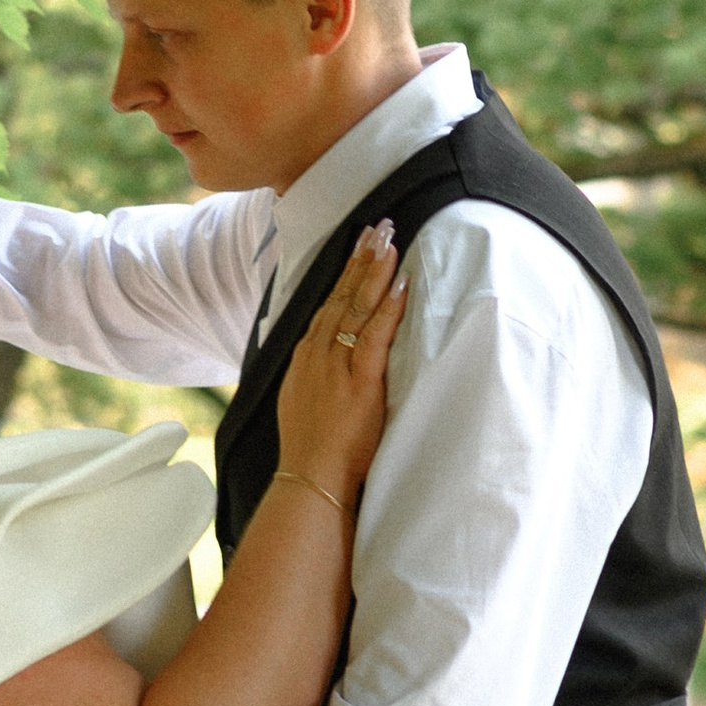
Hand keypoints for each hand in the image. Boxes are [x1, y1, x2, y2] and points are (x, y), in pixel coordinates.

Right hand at [273, 224, 407, 511]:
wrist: (310, 479)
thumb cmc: (313, 451)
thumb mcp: (306, 402)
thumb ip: (319, 376)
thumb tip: (333, 361)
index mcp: (306, 358)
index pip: (327, 304)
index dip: (344, 274)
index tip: (358, 247)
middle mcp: (317, 353)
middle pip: (340, 295)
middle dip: (360, 259)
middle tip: (377, 227)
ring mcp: (336, 364)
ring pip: (357, 305)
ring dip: (374, 270)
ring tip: (388, 240)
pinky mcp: (359, 380)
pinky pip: (375, 334)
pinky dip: (388, 306)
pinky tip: (400, 281)